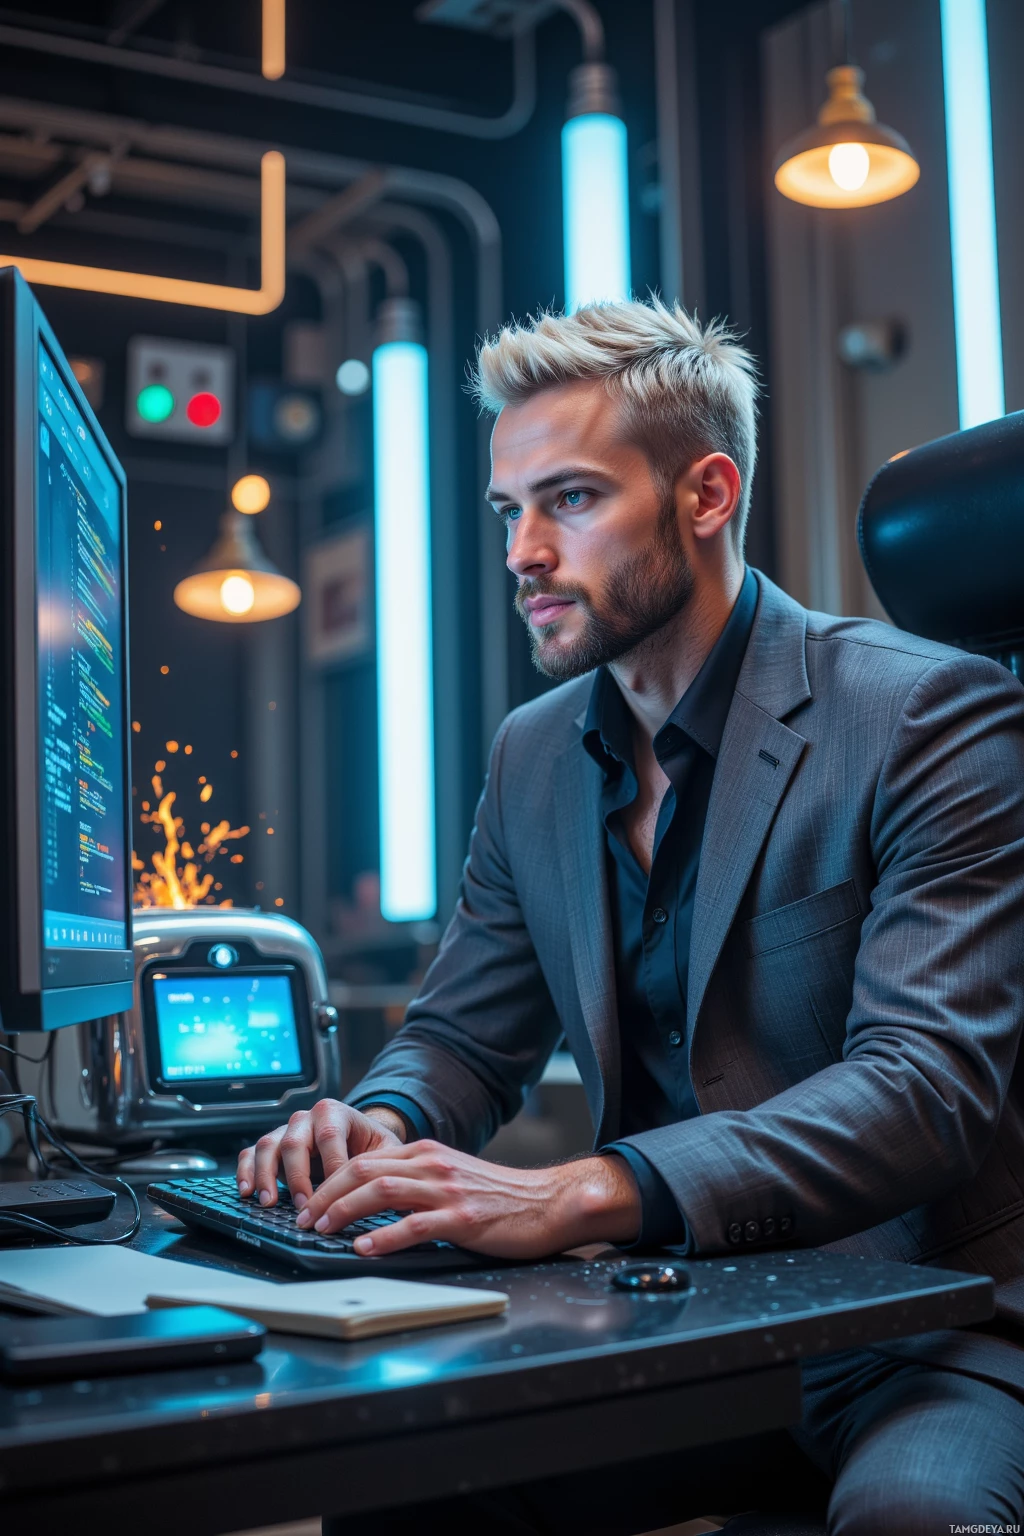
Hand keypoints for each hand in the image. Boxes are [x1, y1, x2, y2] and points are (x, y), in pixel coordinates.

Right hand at [236, 1099, 405, 1210]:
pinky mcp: (272, 1145)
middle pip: (295, 1141)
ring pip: (268, 1145)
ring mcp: (286, 1130)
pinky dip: (246, 1171)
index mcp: (335, 1112)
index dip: (330, 1167)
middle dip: (297, 1177)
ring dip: (266, 1176)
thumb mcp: (385, 1151)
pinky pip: (251, 1153)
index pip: (329, 1136)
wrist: (359, 1138)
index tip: (335, 1196)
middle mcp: (307, 1118)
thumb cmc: (372, 1147)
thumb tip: (378, 1190)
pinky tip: (247, 1192)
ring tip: (269, 1203)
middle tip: (303, 1206)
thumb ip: (381, 1164)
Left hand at [294, 1142, 641, 1258]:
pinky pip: (413, 1225)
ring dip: (344, 1211)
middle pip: (364, 1171)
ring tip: (322, 1229)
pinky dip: (384, 1237)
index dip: (329, 1181)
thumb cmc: (499, 1197)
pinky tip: (365, 1247)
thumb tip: (372, 1200)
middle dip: (325, 1195)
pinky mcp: (462, 1218)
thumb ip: (416, 1182)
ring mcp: (447, 1190)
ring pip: (381, 1191)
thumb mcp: (452, 1176)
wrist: (547, 1202)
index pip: (364, 1160)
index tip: (309, 1203)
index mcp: (426, 1154)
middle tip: (303, 1219)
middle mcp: (432, 1165)